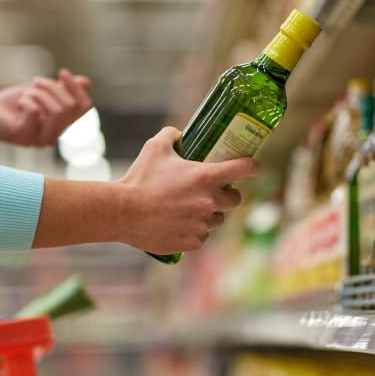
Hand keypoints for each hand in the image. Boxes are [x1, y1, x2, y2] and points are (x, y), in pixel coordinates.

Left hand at [0, 69, 90, 147]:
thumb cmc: (14, 104)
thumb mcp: (42, 92)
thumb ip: (63, 89)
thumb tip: (86, 82)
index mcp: (62, 126)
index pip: (84, 108)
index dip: (76, 88)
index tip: (62, 72)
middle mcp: (55, 137)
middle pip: (71, 107)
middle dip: (53, 87)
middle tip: (36, 81)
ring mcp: (40, 140)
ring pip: (58, 111)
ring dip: (40, 93)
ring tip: (27, 91)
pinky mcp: (24, 137)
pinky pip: (35, 111)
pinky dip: (27, 99)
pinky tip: (19, 102)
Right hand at [117, 127, 259, 253]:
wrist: (122, 212)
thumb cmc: (139, 178)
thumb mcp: (155, 148)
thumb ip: (172, 135)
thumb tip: (180, 134)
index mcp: (206, 177)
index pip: (243, 169)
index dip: (251, 166)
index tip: (253, 166)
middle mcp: (209, 202)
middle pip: (235, 200)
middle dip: (228, 195)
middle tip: (215, 192)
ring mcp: (201, 224)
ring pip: (217, 220)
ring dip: (209, 214)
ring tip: (190, 209)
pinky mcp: (191, 242)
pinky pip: (201, 237)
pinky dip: (194, 231)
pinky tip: (180, 224)